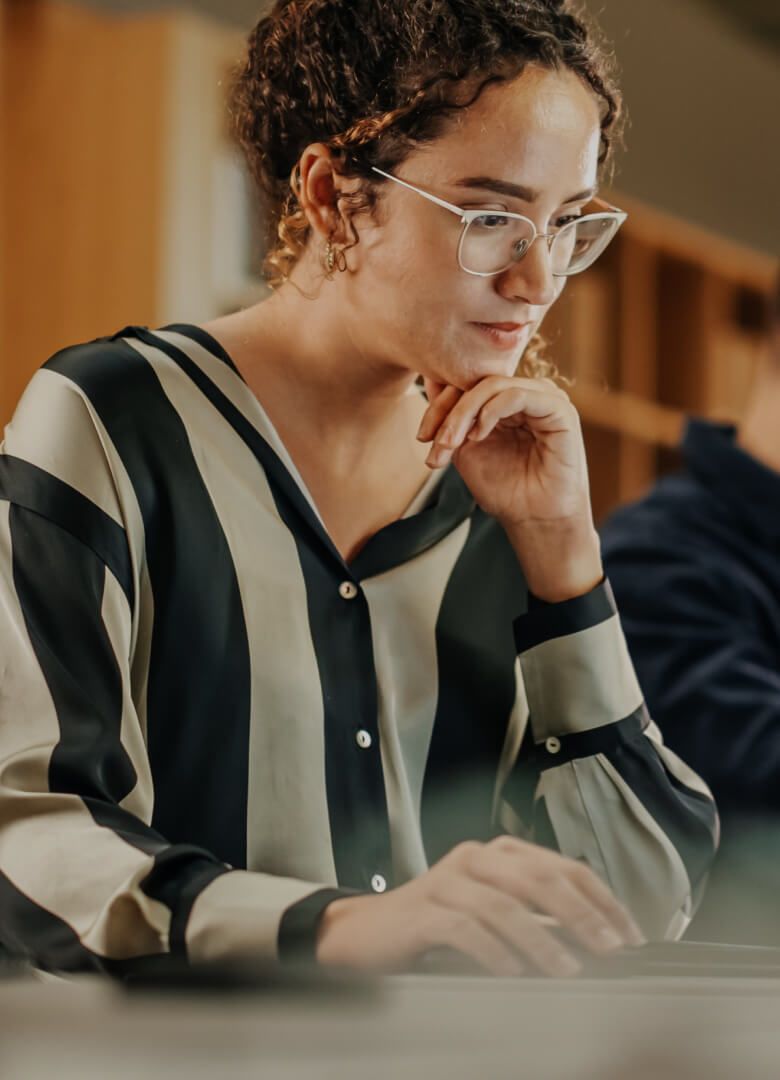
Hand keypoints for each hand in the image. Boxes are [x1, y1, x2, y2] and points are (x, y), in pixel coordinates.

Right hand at [316, 836, 644, 977]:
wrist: (368, 933)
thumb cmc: (439, 927)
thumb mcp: (494, 915)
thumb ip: (537, 918)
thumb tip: (597, 942)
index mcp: (500, 854)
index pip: (563, 867)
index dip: (601, 899)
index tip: (630, 935)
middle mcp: (476, 858)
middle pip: (538, 878)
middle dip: (581, 914)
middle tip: (609, 948)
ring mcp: (447, 881)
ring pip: (504, 904)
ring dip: (542, 940)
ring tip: (567, 970)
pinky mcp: (422, 910)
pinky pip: (464, 927)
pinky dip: (493, 951)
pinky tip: (512, 973)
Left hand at [418, 375, 589, 527]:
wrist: (534, 520)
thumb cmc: (504, 489)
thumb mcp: (465, 449)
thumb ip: (451, 419)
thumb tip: (429, 382)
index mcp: (506, 401)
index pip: (468, 384)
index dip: (439, 405)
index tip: (423, 437)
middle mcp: (527, 393)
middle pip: (477, 382)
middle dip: (448, 411)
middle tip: (433, 442)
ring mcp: (544, 398)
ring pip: (494, 385)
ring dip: (464, 413)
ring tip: (451, 443)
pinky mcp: (559, 409)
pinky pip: (517, 395)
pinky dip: (490, 411)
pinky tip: (478, 435)